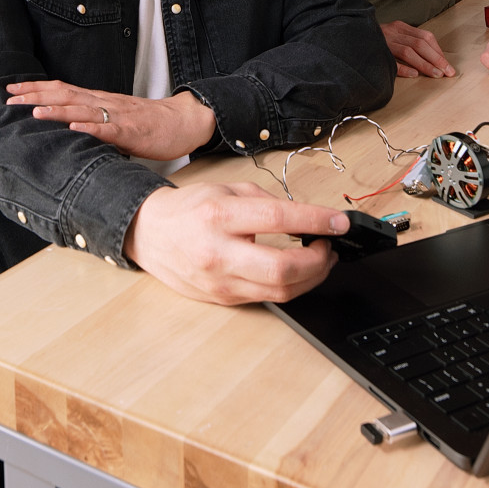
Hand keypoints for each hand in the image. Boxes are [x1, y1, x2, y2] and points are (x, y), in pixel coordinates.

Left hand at [8, 81, 215, 161]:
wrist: (184, 121)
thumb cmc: (148, 123)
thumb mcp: (113, 118)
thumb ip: (91, 120)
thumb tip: (64, 126)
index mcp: (98, 100)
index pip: (61, 89)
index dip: (36, 89)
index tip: (11, 90)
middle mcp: (104, 103)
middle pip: (65, 95)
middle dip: (36, 97)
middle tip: (10, 99)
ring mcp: (118, 116)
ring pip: (83, 110)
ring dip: (58, 110)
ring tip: (35, 112)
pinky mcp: (132, 131)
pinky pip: (109, 129)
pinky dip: (90, 128)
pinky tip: (75, 128)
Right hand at [123, 183, 343, 304]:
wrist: (149, 235)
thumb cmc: (188, 209)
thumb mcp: (226, 188)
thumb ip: (265, 200)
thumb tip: (304, 217)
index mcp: (219, 215)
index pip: (277, 219)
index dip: (315, 221)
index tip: (339, 222)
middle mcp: (219, 252)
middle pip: (282, 269)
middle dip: (318, 261)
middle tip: (329, 246)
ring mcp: (220, 281)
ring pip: (280, 292)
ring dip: (311, 277)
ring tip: (321, 259)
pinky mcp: (223, 299)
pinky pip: (267, 298)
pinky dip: (290, 286)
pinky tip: (299, 272)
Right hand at [381, 20, 455, 77]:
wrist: (350, 33)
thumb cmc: (376, 39)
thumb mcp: (394, 36)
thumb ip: (409, 43)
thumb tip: (432, 60)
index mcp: (400, 27)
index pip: (425, 37)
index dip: (438, 51)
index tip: (446, 64)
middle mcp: (393, 31)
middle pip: (420, 44)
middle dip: (436, 59)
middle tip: (447, 72)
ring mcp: (384, 40)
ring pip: (409, 51)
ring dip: (425, 64)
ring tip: (436, 75)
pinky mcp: (375, 51)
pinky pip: (391, 61)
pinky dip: (403, 68)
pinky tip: (413, 75)